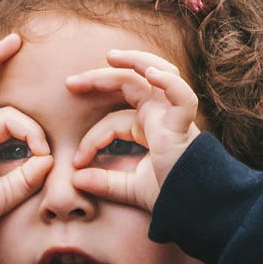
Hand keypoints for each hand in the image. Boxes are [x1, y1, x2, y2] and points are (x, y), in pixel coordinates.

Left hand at [64, 50, 200, 211]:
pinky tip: (150, 73)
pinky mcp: (183, 123)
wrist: (192, 207)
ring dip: (134, 61)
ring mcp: (173, 115)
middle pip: (129, 84)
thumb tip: (75, 179)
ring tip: (110, 56)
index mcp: (148, 127)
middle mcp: (160, 115)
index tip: (76, 162)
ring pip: (157, 73)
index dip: (92, 139)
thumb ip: (105, 183)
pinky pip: (181, 95)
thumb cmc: (169, 195)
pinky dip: (168, 82)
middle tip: (70, 84)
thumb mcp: (130, 188)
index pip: (113, 121)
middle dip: (100, 78)